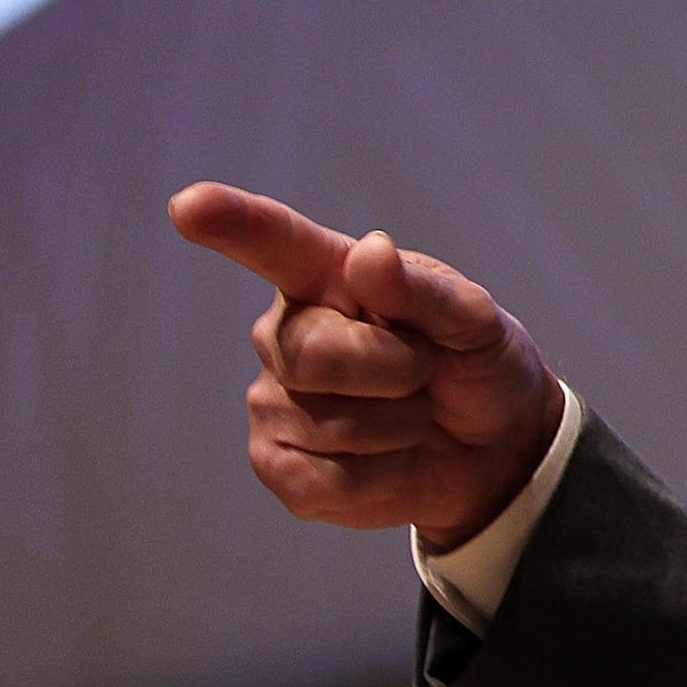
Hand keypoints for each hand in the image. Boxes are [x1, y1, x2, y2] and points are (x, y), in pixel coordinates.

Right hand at [170, 181, 563, 549]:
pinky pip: (327, 480)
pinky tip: (394, 458)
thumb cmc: (477, 365)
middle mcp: (287, 333)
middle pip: (313, 355)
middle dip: (396, 369)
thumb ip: (425, 292)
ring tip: (414, 413)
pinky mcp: (280, 467)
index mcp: (331, 278)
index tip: (190, 205)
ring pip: (330, 426)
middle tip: (428, 370)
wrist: (496, 446)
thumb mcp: (478, 323)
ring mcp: (274, 402)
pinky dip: (385, 475)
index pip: (276, 244)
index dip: (233, 224)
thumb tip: (368, 253)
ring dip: (400, 425)